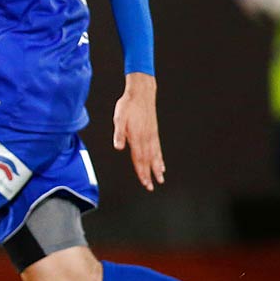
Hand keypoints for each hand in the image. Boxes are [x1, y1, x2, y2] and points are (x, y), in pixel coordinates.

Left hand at [112, 72, 165, 190]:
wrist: (141, 93)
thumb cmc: (127, 105)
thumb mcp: (118, 118)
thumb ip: (119, 133)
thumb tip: (118, 147)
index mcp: (137, 136)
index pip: (139, 158)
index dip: (141, 171)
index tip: (144, 182)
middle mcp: (146, 138)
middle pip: (148, 160)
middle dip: (149, 174)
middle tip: (151, 186)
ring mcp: (151, 135)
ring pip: (155, 155)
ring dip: (157, 168)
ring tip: (160, 179)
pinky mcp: (154, 132)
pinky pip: (158, 148)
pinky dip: (160, 158)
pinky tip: (161, 164)